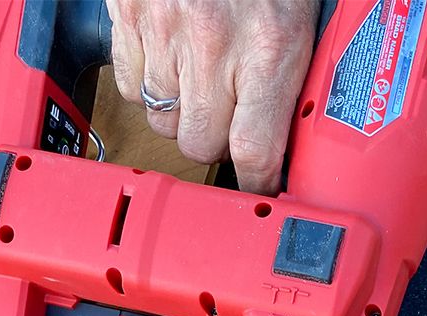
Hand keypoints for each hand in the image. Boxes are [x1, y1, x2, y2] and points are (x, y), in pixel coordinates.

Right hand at [106, 0, 319, 192]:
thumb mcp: (298, 11)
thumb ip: (293, 68)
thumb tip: (296, 130)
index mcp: (269, 46)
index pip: (255, 151)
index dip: (255, 181)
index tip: (258, 187)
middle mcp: (214, 46)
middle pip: (199, 146)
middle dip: (214, 140)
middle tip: (227, 115)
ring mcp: (164, 32)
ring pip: (162, 121)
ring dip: (180, 111)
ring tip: (198, 75)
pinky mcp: (128, 16)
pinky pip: (130, 88)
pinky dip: (148, 83)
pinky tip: (169, 56)